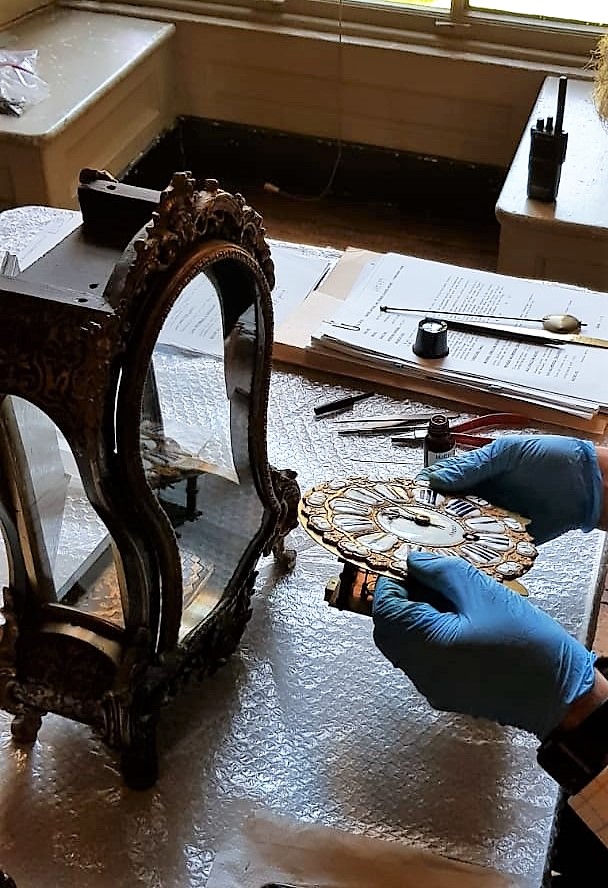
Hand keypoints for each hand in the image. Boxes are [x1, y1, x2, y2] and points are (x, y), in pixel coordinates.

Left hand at [372, 552, 596, 738]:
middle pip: (386, 630)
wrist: (558, 694)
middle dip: (398, 602)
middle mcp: (420, 670)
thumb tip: (413, 562)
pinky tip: (454, 626)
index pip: (384, 608)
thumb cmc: (525, 640)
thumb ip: (441, 572)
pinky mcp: (444, 696)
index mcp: (426, 643)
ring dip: (410, 621)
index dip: (392, 583)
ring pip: (401, 648)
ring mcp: (431, 687)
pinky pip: (419, 662)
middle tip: (427, 583)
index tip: (414, 569)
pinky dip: (424, 640)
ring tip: (445, 603)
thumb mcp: (482, 592)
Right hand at [417, 435, 601, 543]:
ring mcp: (493, 522)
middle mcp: (479, 499)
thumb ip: (471, 466)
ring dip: (451, 545)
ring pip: (463, 537)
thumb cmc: (551, 458)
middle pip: (446, 516)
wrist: (586, 485)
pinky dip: (476, 558)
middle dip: (431, 527)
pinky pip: (488, 552)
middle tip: (413, 537)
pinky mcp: (508, 542)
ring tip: (434, 553)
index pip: (438, 487)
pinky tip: (463, 563)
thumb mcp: (506, 453)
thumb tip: (434, 477)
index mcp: (473, 474)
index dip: (421, 497)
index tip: (404, 508)